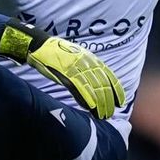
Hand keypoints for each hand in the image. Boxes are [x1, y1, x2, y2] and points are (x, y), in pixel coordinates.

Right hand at [0, 22, 123, 119]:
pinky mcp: (65, 73)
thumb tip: (93, 81)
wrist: (39, 45)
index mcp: (89, 58)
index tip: (121, 101)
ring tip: (104, 114)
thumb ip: (85, 67)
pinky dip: (86, 98)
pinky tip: (92, 107)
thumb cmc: (55, 52)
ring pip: (93, 87)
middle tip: (113, 112)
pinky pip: (79, 87)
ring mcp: (76, 68)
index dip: (116, 89)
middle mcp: (86, 62)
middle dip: (109, 100)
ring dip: (100, 102)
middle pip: (103, 84)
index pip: (108, 75)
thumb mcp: (75, 56)